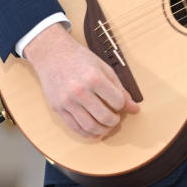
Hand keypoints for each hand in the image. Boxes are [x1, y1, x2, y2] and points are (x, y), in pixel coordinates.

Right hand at [23, 22, 139, 137]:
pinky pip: (74, 127)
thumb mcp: (103, 67)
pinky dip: (87, 134)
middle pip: (104, 117)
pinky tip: (94, 132)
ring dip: (102, 130)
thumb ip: (119, 87)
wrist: (52, 53)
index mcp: (94, 78)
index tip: (119, 103)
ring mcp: (67, 101)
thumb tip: (134, 107)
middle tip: (116, 119)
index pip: (117, 101)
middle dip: (114, 121)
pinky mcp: (57, 108)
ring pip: (89, 126)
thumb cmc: (79, 58)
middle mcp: (80, 90)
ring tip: (106, 126)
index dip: (122, 105)